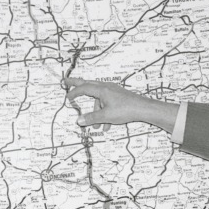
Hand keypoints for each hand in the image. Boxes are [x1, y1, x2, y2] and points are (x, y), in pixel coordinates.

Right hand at [63, 78, 177, 133]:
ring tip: (96, 127)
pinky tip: (107, 126)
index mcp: (102, 90)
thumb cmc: (126, 110)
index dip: (74, 93)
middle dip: (76, 85)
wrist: (143, 109)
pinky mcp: (118, 96)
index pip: (84, 88)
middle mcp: (106, 88)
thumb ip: (91, 118)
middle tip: (65, 81)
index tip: (67, 97)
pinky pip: (107, 103)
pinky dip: (104, 113)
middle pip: (88, 85)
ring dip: (96, 112)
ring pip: (99, 100)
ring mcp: (113, 91)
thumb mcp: (106, 116)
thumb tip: (79, 120)